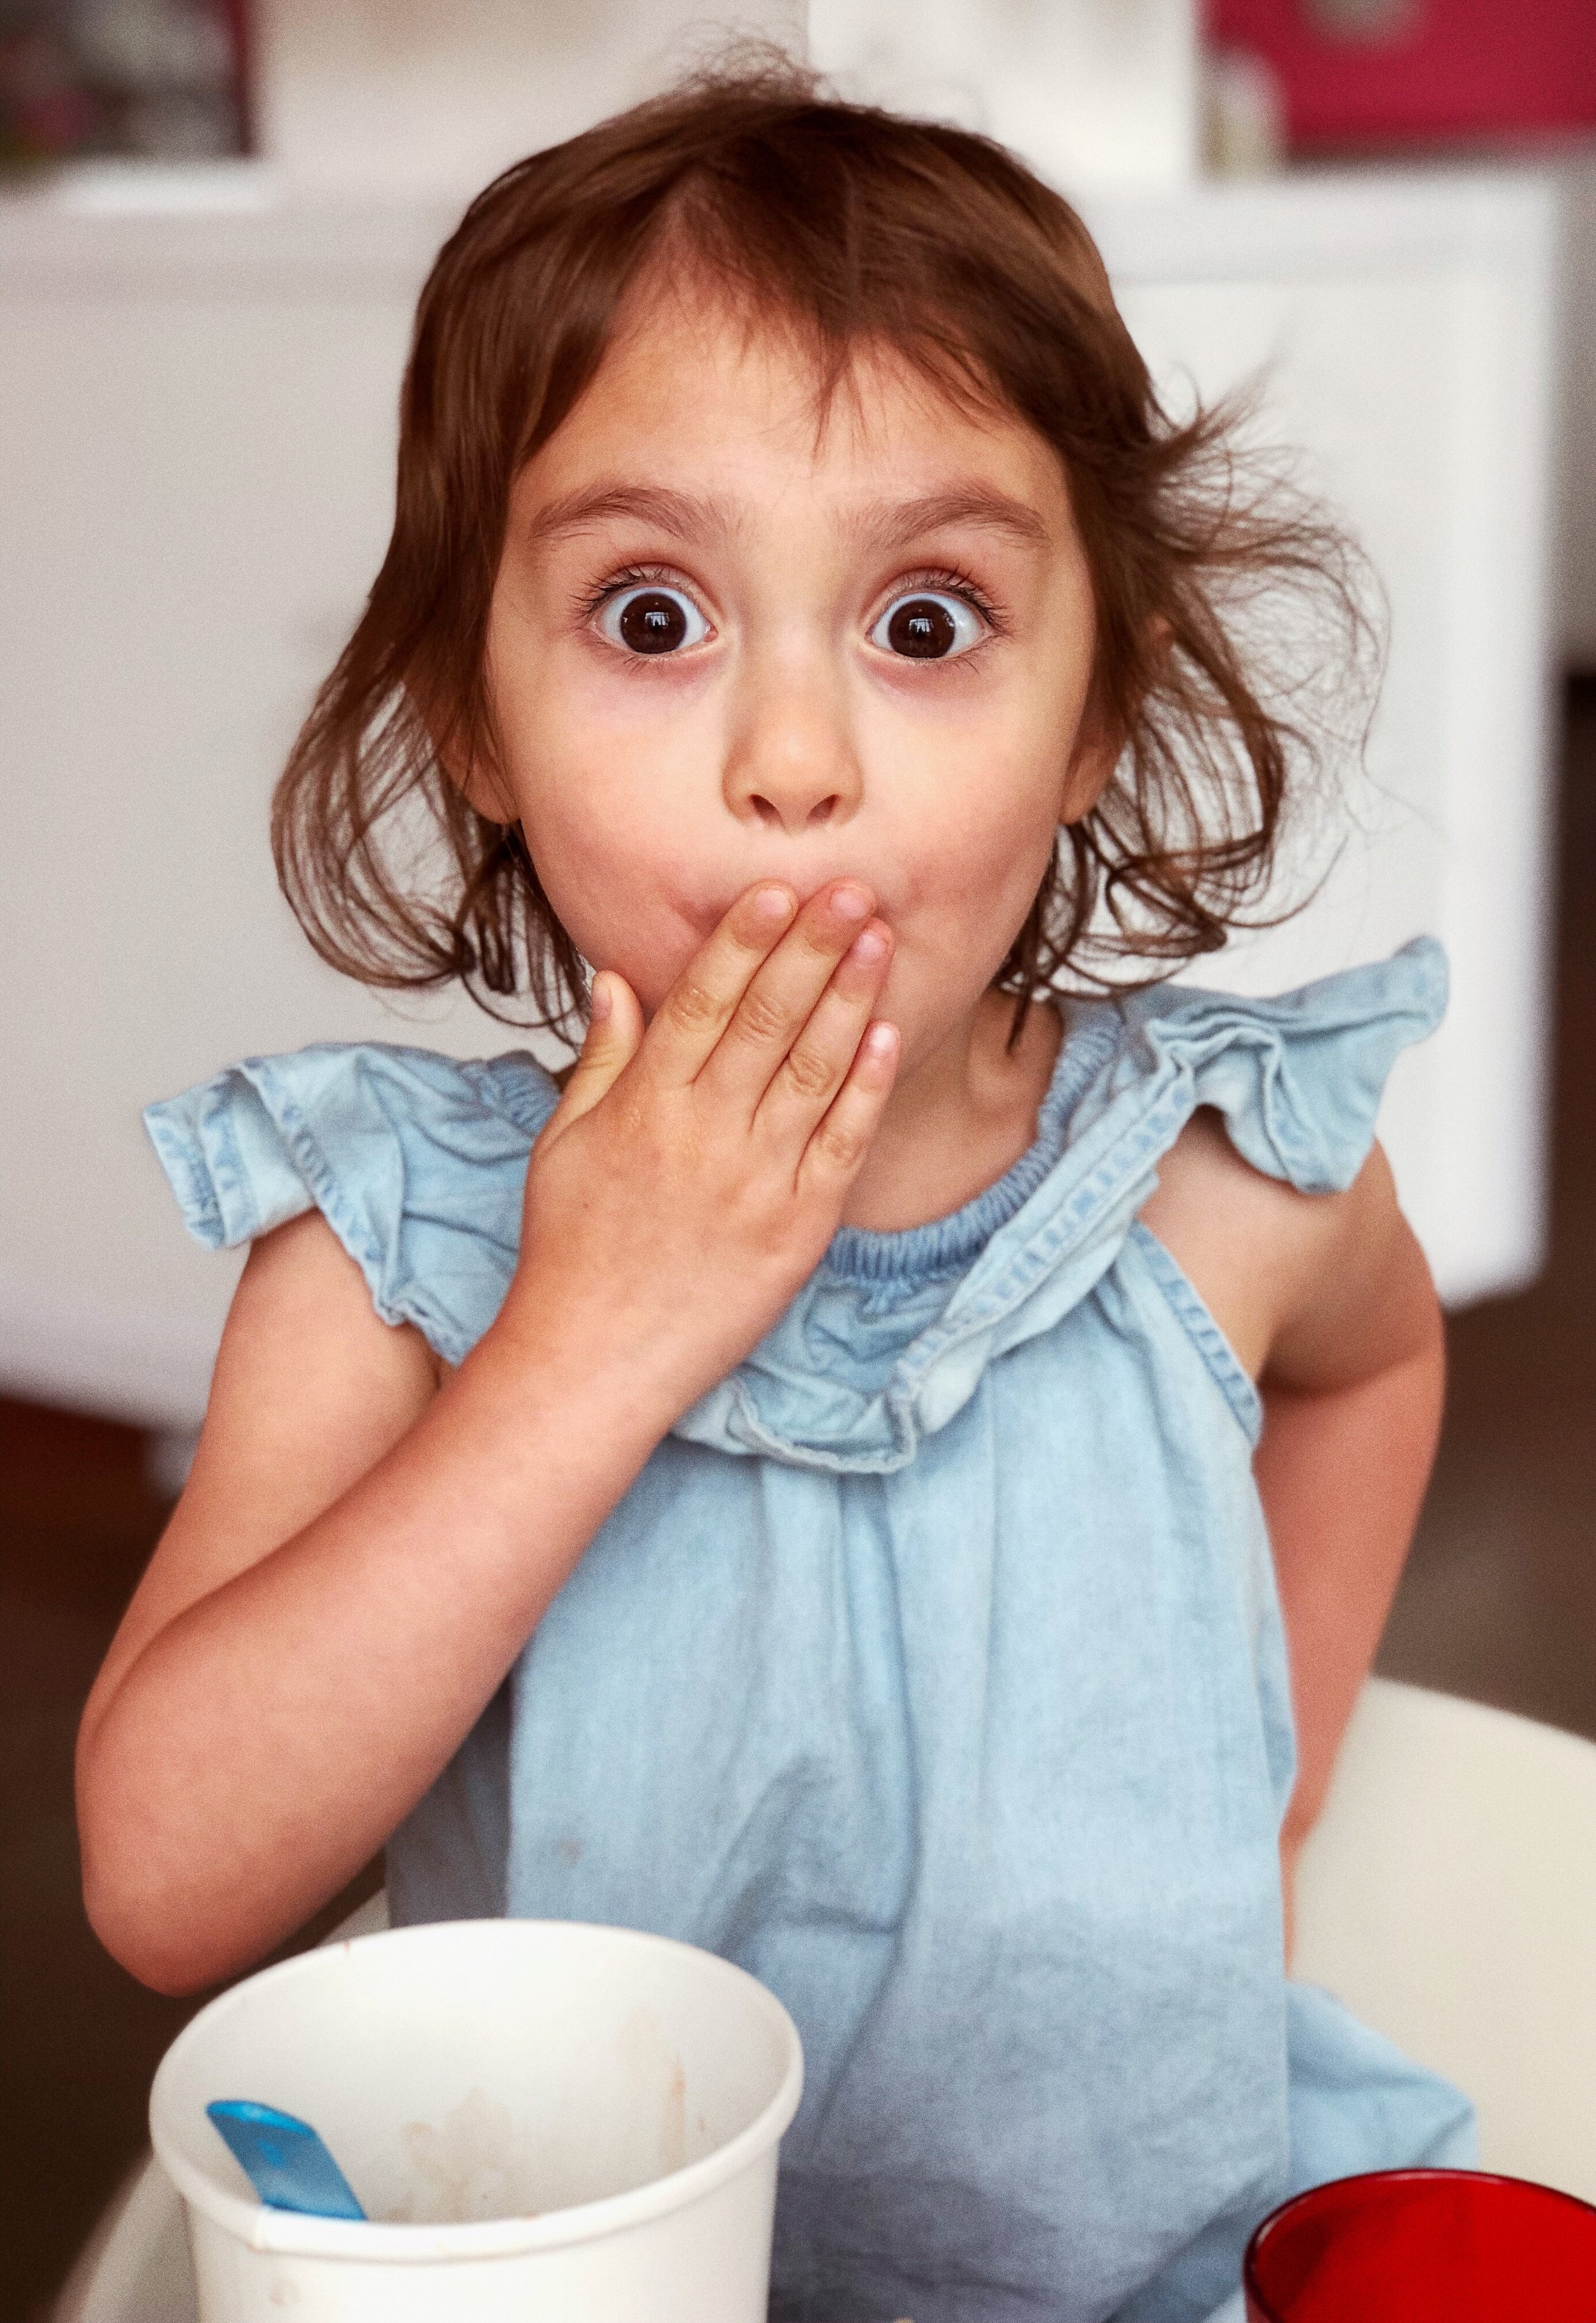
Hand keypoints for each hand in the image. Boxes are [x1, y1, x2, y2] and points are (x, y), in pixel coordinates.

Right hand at [498, 880, 898, 1420]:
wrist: (593, 1360)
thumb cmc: (572, 1250)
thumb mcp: (563, 1144)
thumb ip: (602, 1058)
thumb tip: (617, 976)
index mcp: (644, 1107)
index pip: (702, 1002)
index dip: (743, 941)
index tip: (777, 889)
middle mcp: (703, 1136)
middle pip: (766, 1021)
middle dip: (812, 948)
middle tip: (851, 887)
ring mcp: (755, 1184)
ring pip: (812, 1072)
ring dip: (851, 999)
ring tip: (880, 938)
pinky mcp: (796, 1231)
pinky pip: (840, 1147)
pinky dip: (866, 1090)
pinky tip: (887, 1037)